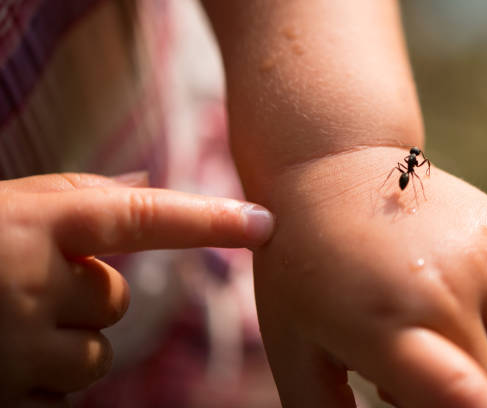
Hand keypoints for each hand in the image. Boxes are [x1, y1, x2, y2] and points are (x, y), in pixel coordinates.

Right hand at [0, 173, 273, 406]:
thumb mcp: (13, 209)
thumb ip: (80, 200)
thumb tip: (148, 187)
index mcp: (37, 224)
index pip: (141, 217)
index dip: (207, 221)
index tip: (263, 222)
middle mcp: (29, 284)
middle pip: (116, 302)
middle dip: (87, 298)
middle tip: (30, 287)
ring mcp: (16, 349)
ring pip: (95, 358)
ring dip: (67, 345)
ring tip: (12, 325)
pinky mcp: (7, 399)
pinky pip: (62, 400)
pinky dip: (43, 383)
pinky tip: (6, 359)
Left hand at [253, 147, 486, 406]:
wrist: (325, 172)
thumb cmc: (299, 265)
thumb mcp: (291, 348)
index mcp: (388, 330)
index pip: (463, 399)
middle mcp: (445, 291)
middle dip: (446, 393)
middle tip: (392, 363)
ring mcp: (480, 252)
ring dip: (477, 353)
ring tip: (419, 324)